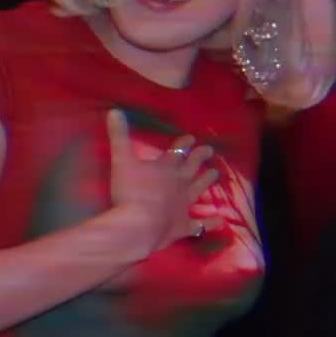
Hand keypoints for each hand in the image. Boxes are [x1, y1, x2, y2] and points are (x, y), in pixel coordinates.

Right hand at [107, 110, 220, 257]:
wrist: (139, 225)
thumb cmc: (131, 192)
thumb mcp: (121, 161)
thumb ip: (119, 136)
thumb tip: (114, 110)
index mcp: (166, 167)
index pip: (178, 151)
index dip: (184, 143)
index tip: (191, 138)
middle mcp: (179, 183)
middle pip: (193, 167)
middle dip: (200, 157)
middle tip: (210, 150)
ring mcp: (184, 205)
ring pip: (199, 189)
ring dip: (207, 181)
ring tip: (216, 174)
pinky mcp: (184, 225)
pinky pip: (200, 224)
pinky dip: (211, 222)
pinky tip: (221, 221)